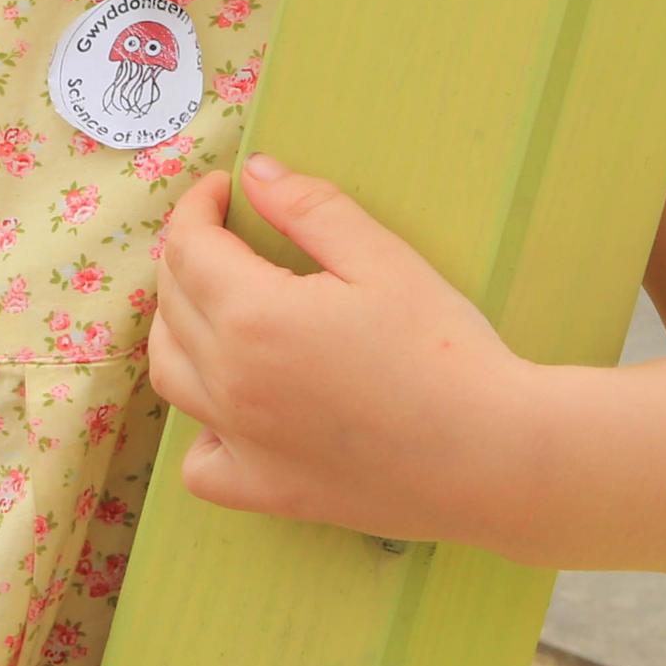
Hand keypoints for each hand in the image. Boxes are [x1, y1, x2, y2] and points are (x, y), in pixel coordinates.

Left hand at [148, 155, 524, 547]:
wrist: (494, 455)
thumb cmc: (447, 350)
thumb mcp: (384, 260)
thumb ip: (310, 208)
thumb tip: (255, 173)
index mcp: (252, 317)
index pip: (188, 247)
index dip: (198, 207)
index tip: (224, 190)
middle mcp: (229, 383)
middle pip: (172, 305)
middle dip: (188, 257)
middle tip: (228, 238)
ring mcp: (242, 444)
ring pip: (171, 375)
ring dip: (179, 328)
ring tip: (220, 306)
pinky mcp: (266, 492)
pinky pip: (199, 463)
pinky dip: (200, 430)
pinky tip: (236, 409)